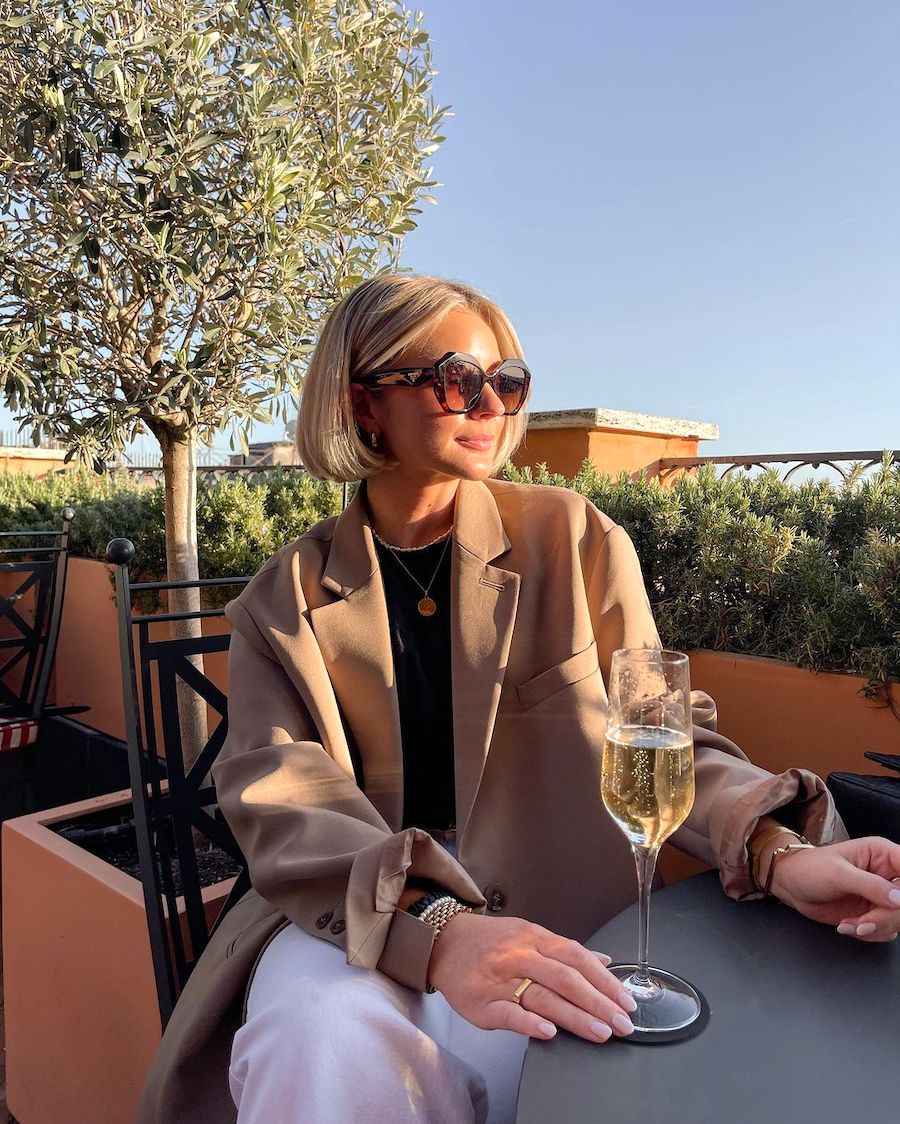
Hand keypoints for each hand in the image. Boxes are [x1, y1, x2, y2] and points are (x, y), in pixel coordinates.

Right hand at [426, 913, 637, 1042]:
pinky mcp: (483, 1002)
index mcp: (535, 938)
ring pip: (542, 997)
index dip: (604, 980)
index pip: (577, 958)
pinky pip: (509, 1014)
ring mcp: (501, 980)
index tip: (625, 1001)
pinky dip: (530, 1024)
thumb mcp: (529, 934)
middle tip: (622, 1023)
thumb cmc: (491, 941)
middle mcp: (520, 956)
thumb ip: (565, 951)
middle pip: (565, 979)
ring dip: (575, 1017)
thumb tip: (604, 961)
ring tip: (600, 1033)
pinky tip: (549, 1033)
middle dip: (598, 1002)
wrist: (444, 942)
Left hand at [768, 836, 899, 942]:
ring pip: (898, 919)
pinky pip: (886, 931)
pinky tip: (847, 926)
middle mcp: (887, 875)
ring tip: (849, 924)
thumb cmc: (810, 869)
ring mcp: (882, 896)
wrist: (791, 886)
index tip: (895, 903)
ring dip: (875, 928)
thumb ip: (871, 886)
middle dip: (887, 917)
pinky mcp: (874, 913)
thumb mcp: (839, 874)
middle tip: (864, 923)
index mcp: (882, 854)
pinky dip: (868, 933)